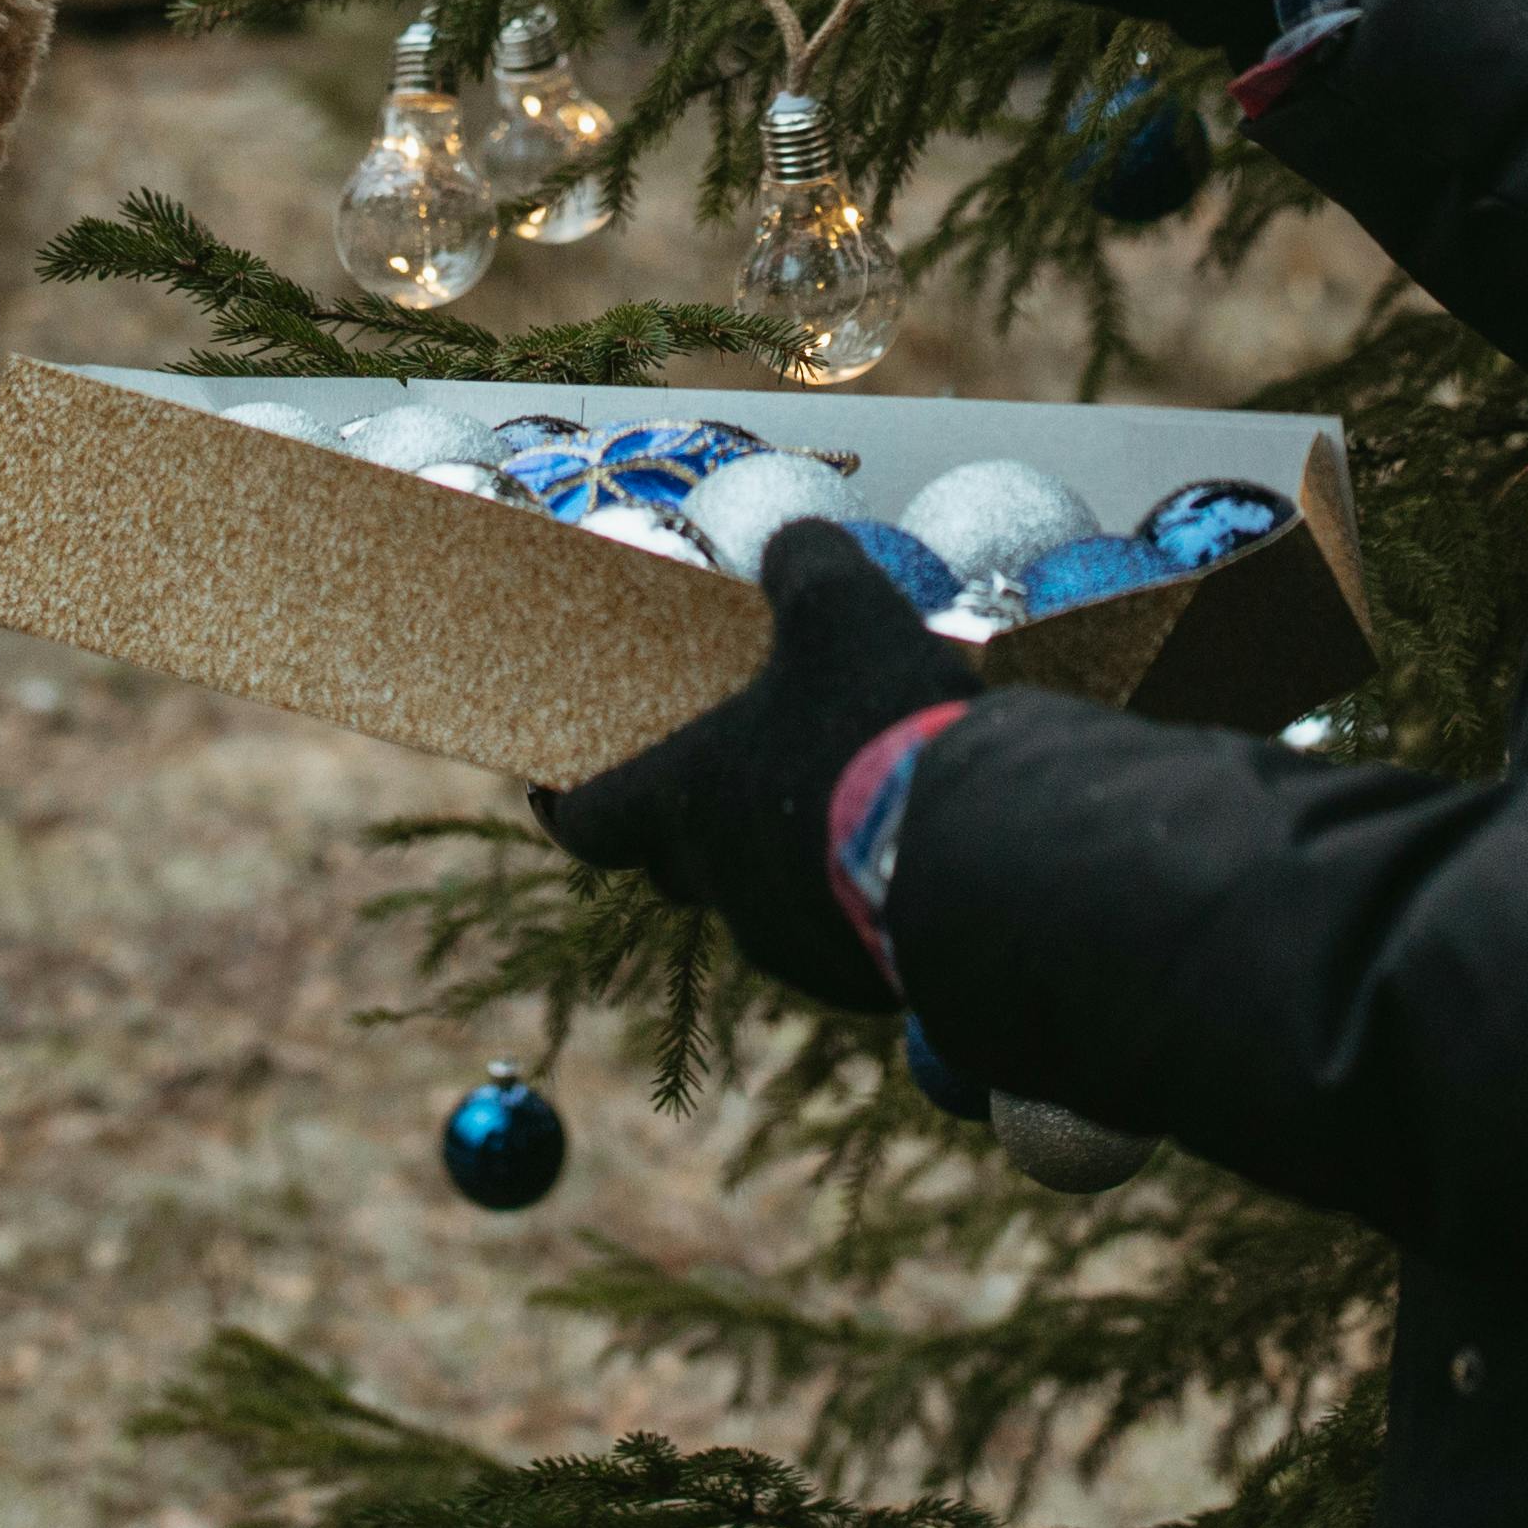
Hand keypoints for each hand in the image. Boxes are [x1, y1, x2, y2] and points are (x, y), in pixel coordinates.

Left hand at [538, 525, 981, 1010]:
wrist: (974, 856)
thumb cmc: (874, 725)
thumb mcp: (840, 607)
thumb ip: (803, 563)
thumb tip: (795, 547)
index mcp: (685, 799)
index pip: (587, 821)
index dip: (569, 804)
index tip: (553, 791)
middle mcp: (719, 881)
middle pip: (676, 863)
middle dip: (698, 825)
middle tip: (737, 774)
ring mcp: (785, 940)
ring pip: (760, 901)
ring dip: (785, 859)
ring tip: (847, 807)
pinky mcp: (853, 980)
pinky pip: (833, 936)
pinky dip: (851, 898)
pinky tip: (906, 856)